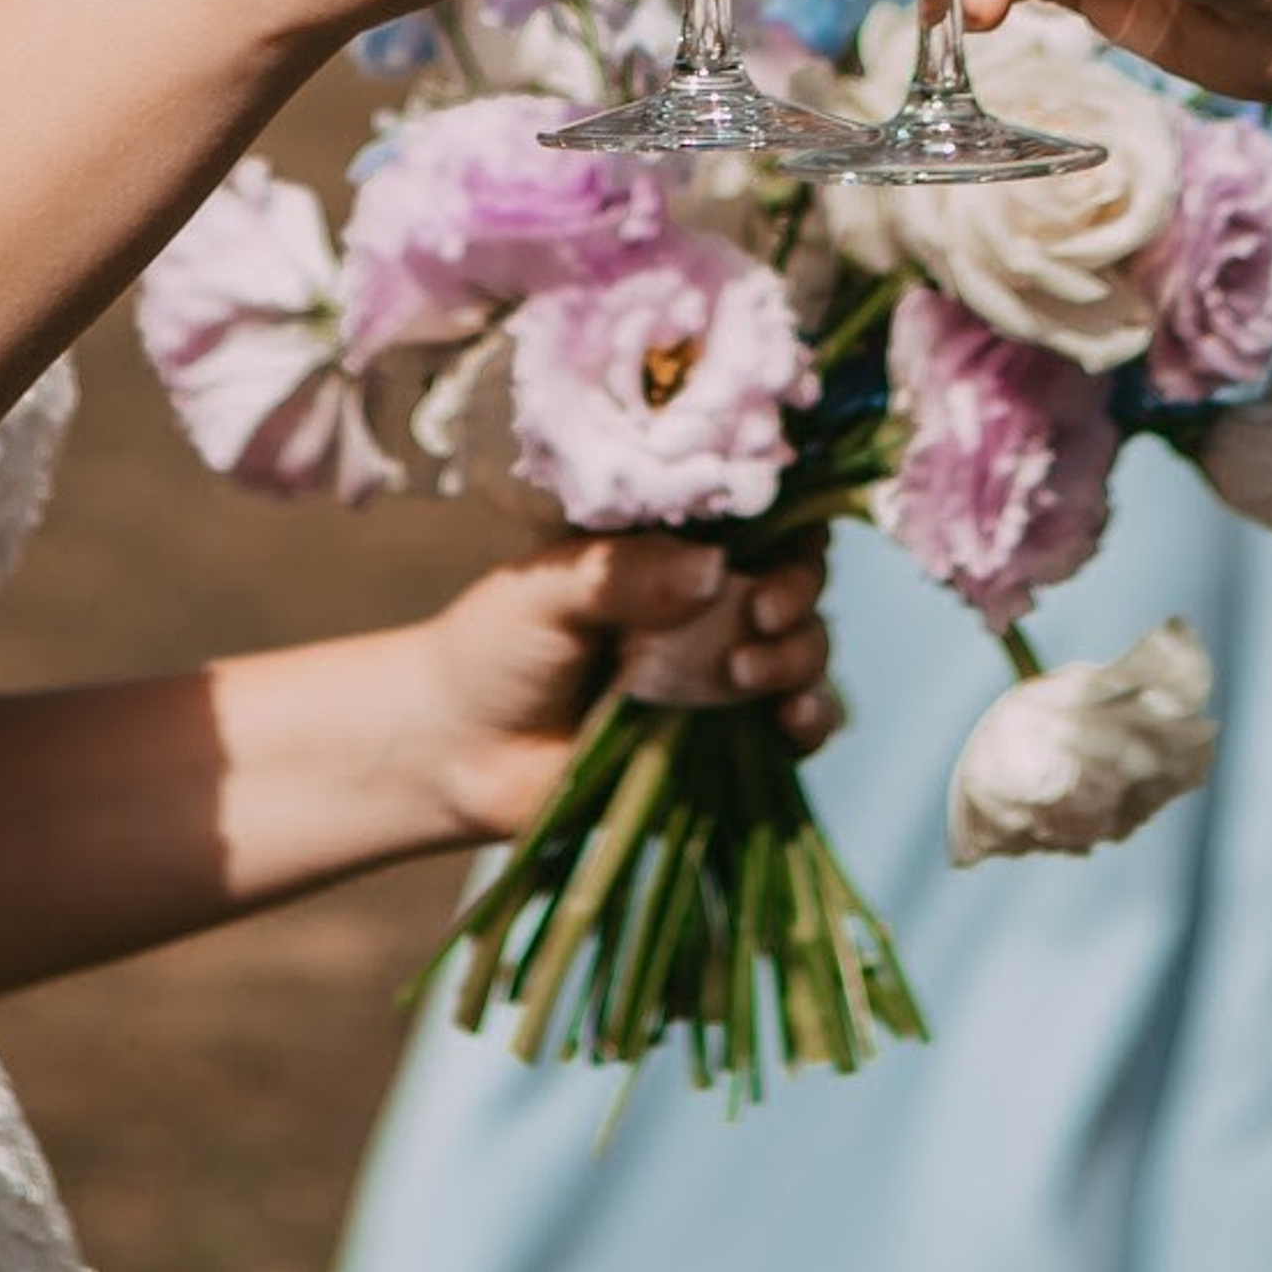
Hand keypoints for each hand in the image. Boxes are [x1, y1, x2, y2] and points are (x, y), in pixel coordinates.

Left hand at [414, 534, 837, 846]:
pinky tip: (793, 720)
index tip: (773, 550)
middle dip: (796, 592)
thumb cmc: (493, 647)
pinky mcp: (726, 739)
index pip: (755, 517)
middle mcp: (708, 604)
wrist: (459, 754)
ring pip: (805, 648)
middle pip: (795, 579)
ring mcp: (721, 672)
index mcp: (669, 548)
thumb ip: (625, 574)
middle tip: (761, 614)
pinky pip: (797, 726)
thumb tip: (716, 568)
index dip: (782, 525)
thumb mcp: (548, 590)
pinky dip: (812, 718)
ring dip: (799, 656)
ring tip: (745, 674)